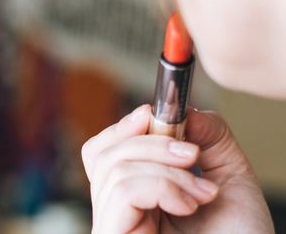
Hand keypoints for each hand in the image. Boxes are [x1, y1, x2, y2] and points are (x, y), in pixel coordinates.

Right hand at [82, 104, 273, 233]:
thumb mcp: (230, 177)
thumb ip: (209, 136)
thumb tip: (181, 109)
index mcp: (135, 195)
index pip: (102, 151)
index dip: (122, 127)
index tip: (153, 113)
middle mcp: (116, 210)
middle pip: (101, 153)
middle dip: (150, 143)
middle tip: (192, 155)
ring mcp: (112, 224)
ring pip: (113, 168)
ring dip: (166, 170)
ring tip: (202, 193)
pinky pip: (122, 190)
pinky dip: (160, 186)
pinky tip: (187, 206)